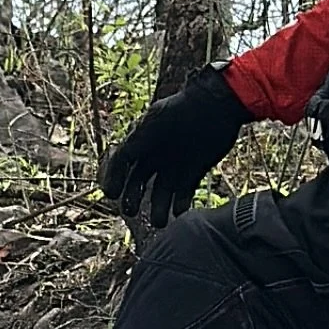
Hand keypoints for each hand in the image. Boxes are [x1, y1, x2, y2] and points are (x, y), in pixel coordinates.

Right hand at [102, 67, 247, 225]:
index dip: (114, 179)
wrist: (217, 105)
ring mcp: (175, 164)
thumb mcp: (155, 120)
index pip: (121, 164)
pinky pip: (184, 192)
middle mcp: (156, 155)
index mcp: (143, 141)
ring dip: (158, 208)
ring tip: (160, 222)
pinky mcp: (194, 171)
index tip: (111, 194)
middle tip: (130, 211)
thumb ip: (137, 140)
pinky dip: (180, 204)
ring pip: (161, 192)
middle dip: (133, 198)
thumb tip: (121, 157)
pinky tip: (179, 212)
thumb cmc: (184, 110)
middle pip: (138, 182)